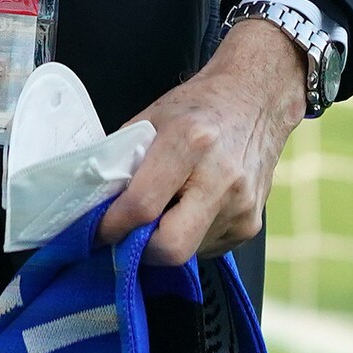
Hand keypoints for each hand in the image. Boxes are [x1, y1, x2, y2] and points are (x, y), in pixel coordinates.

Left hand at [95, 19, 306, 263]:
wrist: (255, 100)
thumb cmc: (199, 106)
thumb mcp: (152, 117)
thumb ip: (125, 158)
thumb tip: (97, 199)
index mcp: (190, 142)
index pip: (143, 204)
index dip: (113, 225)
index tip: (98, 231)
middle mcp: (221, 179)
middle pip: (171, 246)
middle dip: (142, 249)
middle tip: (127, 233)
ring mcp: (241, 207)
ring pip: (189, 252)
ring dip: (166, 240)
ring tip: (166, 208)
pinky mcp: (250, 227)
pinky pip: (207, 249)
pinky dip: (189, 236)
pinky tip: (191, 207)